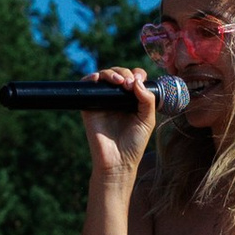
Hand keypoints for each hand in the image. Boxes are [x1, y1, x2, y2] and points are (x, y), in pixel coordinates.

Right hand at [79, 67, 159, 183]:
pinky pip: (87, 86)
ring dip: (111, 73)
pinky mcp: (89, 106)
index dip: (136, 74)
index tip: (139, 80)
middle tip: (129, 84)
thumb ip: (147, 99)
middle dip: (125, 73)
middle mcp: (117, 98)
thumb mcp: (147, 120)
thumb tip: (136, 80)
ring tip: (119, 82)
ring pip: (104, 76)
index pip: (134, 78)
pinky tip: (98, 79)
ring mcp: (103, 101)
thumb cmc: (134, 143)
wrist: (118, 161)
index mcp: (132, 100)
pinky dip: (91, 78)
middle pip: (119, 74)